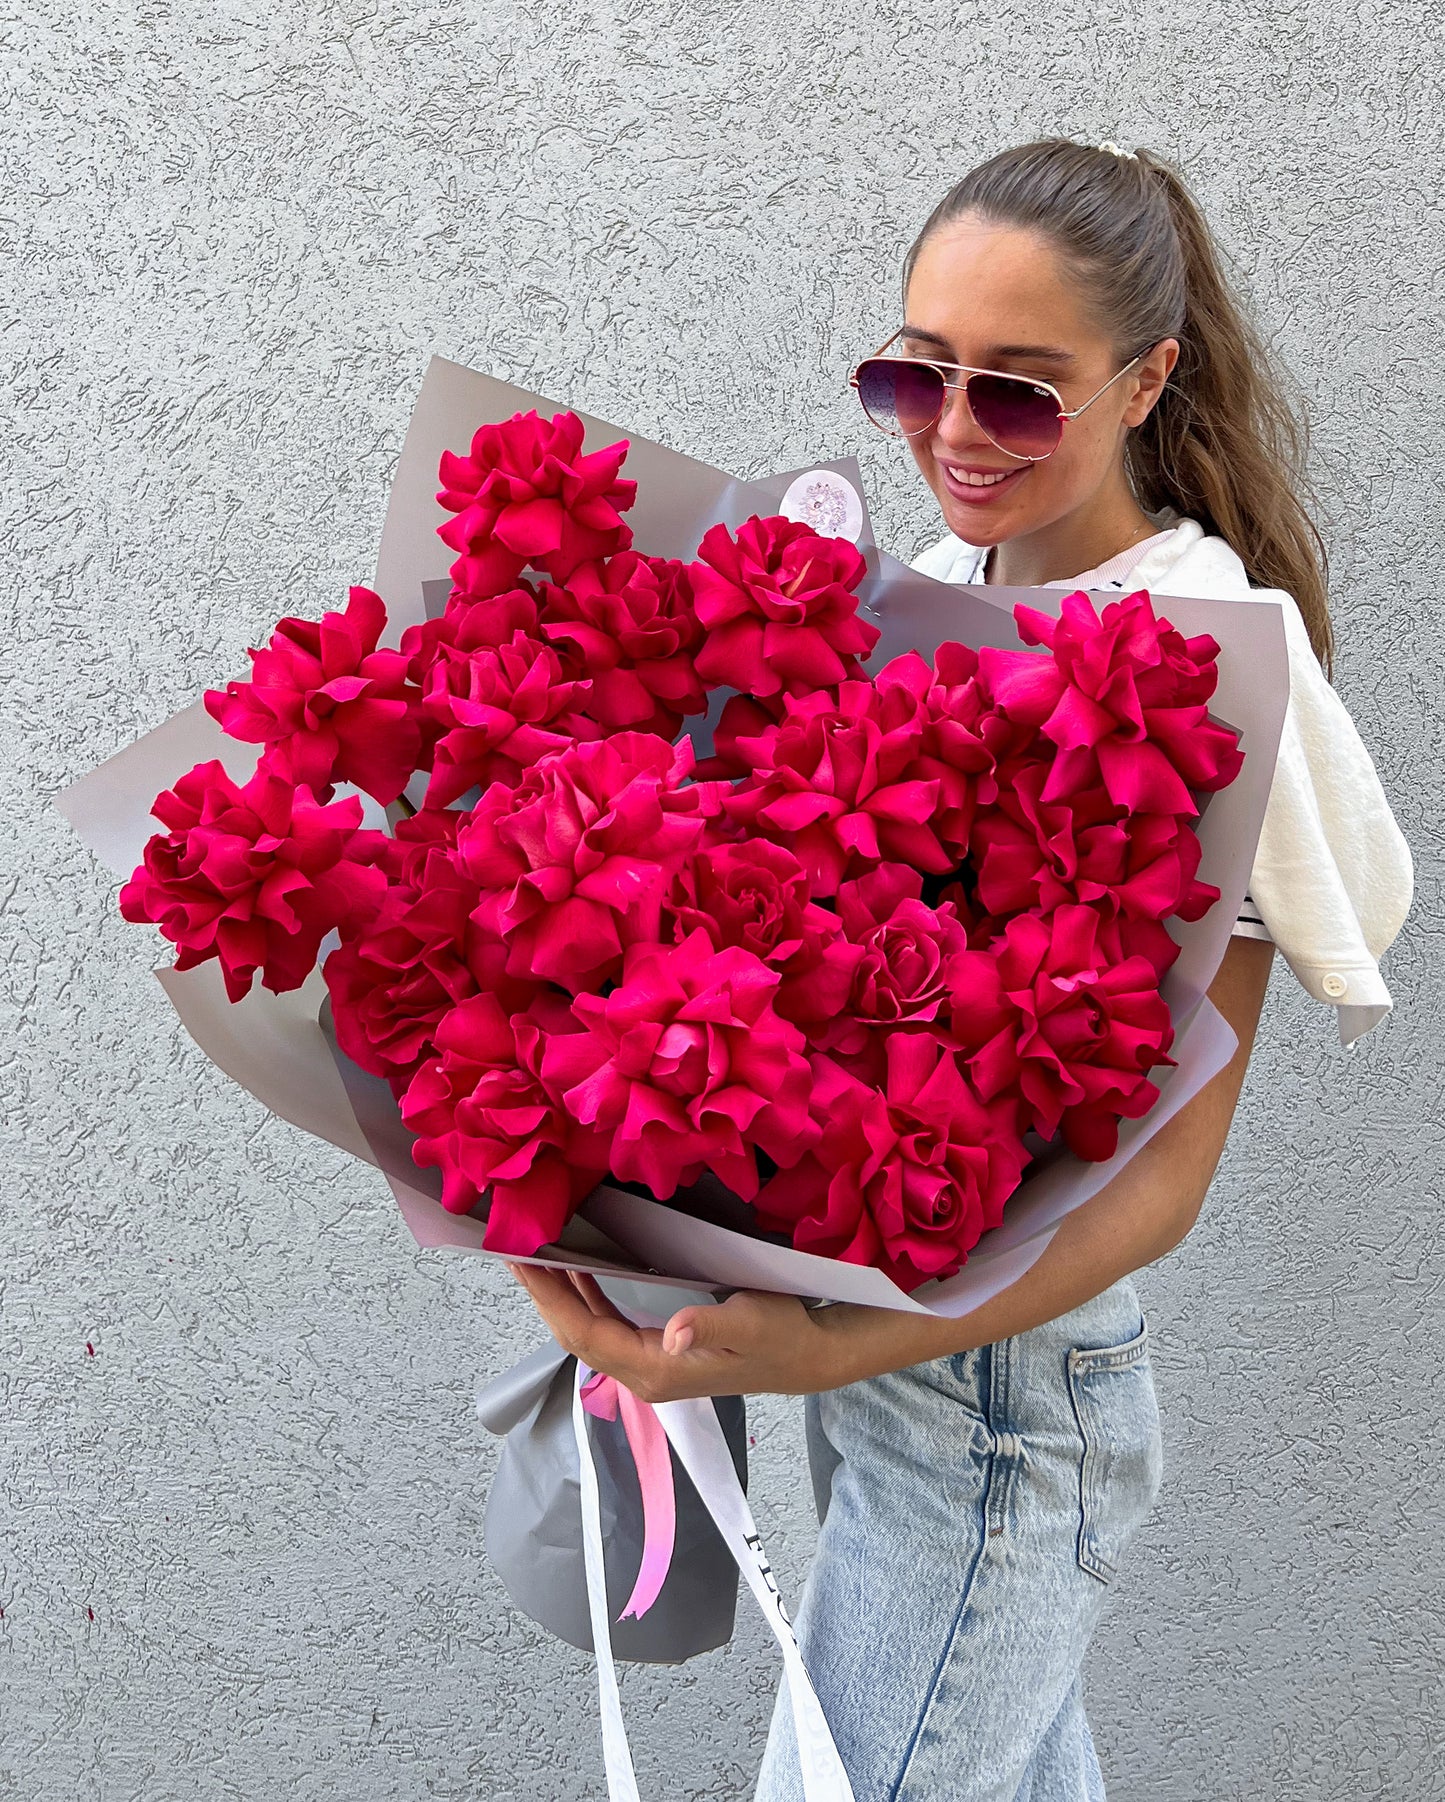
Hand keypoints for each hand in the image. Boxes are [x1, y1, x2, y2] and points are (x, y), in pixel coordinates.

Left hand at [504, 1262, 844, 1400]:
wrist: (809, 1357)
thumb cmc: (783, 1336)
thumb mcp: (752, 1323)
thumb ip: (710, 1325)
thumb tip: (673, 1332)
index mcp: (657, 1370)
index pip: (586, 1333)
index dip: (551, 1297)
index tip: (522, 1261)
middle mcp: (645, 1375)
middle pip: (576, 1335)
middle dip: (543, 1294)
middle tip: (512, 1248)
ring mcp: (650, 1366)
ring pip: (588, 1331)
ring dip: (559, 1296)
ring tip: (532, 1256)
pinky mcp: (658, 1353)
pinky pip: (607, 1326)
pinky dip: (586, 1297)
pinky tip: (578, 1272)